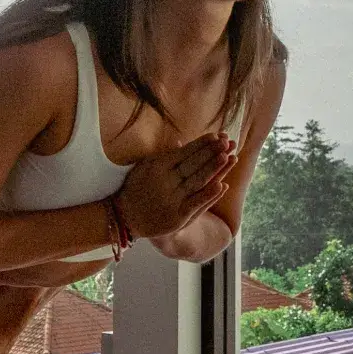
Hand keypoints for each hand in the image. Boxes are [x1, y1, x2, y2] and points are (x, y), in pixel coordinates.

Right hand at [114, 135, 232, 242]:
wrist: (125, 217)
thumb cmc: (136, 188)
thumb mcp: (145, 167)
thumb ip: (164, 155)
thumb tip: (180, 141)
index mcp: (157, 167)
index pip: (184, 152)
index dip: (200, 144)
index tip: (215, 136)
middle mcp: (164, 182)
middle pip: (193, 165)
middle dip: (211, 152)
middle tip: (226, 142)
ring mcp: (171, 199)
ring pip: (197, 181)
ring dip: (213, 168)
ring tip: (227, 156)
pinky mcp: (177, 216)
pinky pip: (196, 203)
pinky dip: (209, 194)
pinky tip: (222, 185)